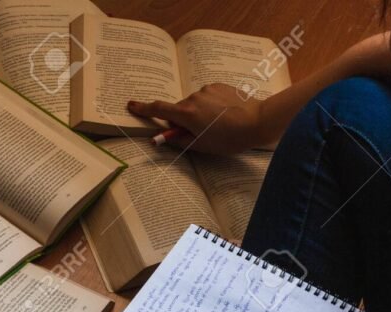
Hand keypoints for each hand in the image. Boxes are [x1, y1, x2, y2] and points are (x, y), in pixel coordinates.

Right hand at [127, 84, 269, 154]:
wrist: (259, 120)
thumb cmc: (231, 138)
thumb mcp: (203, 146)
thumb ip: (182, 140)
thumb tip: (168, 137)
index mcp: (186, 113)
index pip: (158, 109)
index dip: (143, 109)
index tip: (131, 105)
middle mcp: (193, 98)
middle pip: (178, 109)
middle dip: (183, 120)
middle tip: (198, 134)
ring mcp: (206, 90)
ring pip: (194, 103)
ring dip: (199, 113)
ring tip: (218, 125)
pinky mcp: (218, 85)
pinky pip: (207, 96)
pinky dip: (210, 105)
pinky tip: (224, 115)